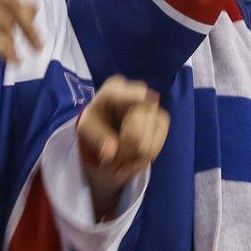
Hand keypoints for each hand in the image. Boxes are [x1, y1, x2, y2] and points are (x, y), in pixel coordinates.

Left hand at [76, 76, 169, 213]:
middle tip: (111, 160)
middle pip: (135, 133)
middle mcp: (136, 93)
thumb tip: (111, 154)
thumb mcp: (87, 133)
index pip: (123, 93)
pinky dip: (144, 156)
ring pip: (147, 143)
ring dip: (132, 158)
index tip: (148, 99)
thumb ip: (98, 141)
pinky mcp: (163, 120)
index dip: (134, 98)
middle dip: (121, 154)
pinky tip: (134, 154)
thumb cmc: (95, 127)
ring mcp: (153, 107)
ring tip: (120, 156)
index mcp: (112, 90)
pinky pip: (157, 146)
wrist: (110, 129)